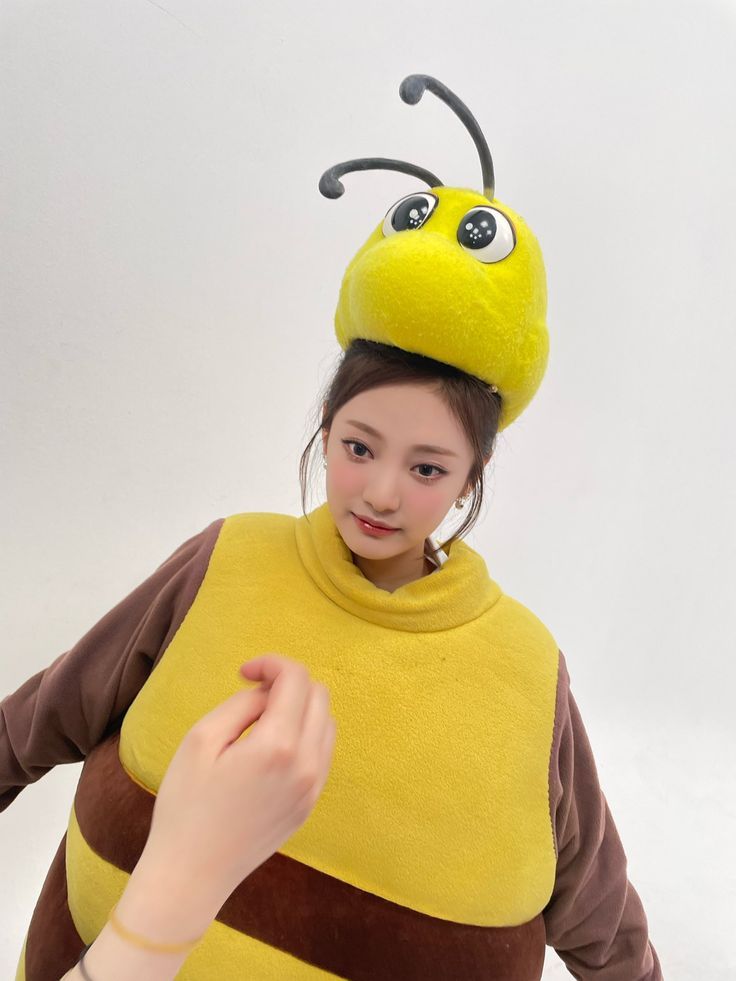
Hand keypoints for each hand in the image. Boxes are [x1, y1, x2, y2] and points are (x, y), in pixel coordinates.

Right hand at [138, 653, 336, 908]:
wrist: (192, 874)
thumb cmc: (186, 805)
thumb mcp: (201, 739)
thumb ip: (241, 704)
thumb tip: (268, 693)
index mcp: (278, 746)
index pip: (297, 679)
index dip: (271, 664)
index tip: (244, 672)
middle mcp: (306, 765)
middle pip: (319, 696)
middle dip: (288, 683)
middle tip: (252, 692)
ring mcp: (313, 787)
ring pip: (326, 723)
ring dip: (300, 708)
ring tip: (260, 720)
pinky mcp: (310, 804)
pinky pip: (322, 753)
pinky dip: (305, 735)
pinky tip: (271, 745)